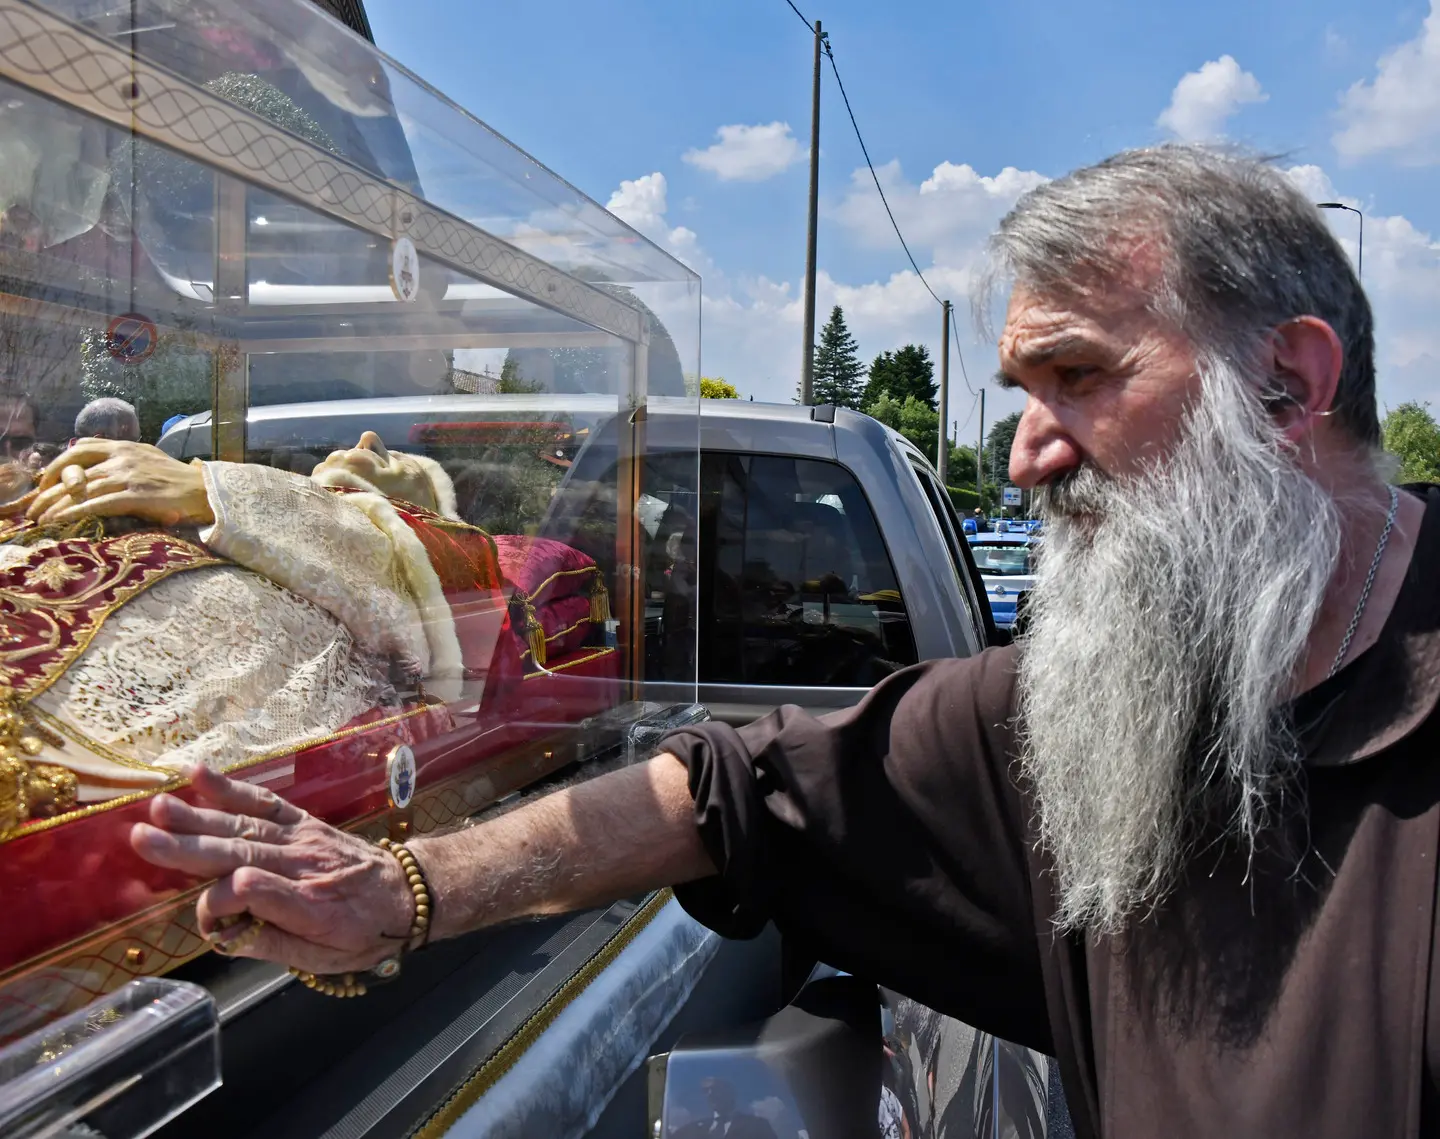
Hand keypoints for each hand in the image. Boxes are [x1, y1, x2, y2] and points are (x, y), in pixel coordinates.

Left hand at [28, 440, 214, 527]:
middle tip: (33, 507)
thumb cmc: (177, 480)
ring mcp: (129, 476)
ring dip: (56, 505)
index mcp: (124, 447)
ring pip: (81, 489)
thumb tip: (93, 464)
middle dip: (48, 490)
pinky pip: (98, 504)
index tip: (44, 482)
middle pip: (74, 471)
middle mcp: (123, 458)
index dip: (56, 465)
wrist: (206, 491)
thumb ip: (120, 457)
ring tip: (40, 519)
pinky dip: (75, 512)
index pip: (79, 449)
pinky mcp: (137, 496)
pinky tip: (61, 520)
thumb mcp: (147, 458)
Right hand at [130, 766, 416, 973]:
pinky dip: (231, 788)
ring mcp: (302, 838)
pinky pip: (265, 803)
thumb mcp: (325, 959)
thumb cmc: (364, 934)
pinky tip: (198, 775)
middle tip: (142, 839)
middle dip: (187, 847)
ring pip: (243, 826)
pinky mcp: (303, 822)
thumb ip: (273, 945)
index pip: (248, 894)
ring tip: (158, 807)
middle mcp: (302, 865)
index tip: (210, 927)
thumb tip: (224, 936)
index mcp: (309, 905)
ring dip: (198, 816)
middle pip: (237, 853)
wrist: (411, 893)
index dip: (216, 908)